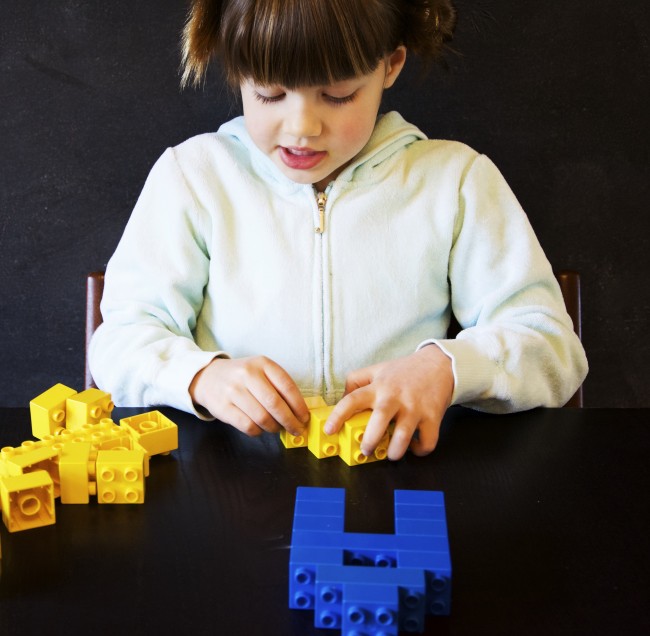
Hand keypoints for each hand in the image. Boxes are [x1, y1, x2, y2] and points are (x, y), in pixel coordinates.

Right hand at [189, 356, 309, 436]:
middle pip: (275, 404)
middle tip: (297, 429)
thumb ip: (279, 387)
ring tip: (277, 428)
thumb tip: (299, 412)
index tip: (304, 417)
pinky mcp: (223, 407)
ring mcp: (233, 391)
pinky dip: (258, 432)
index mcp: (262, 363)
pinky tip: (260, 428)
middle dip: (290, 421)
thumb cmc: (242, 377)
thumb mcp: (261, 371)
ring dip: (274, 427)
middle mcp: (247, 374)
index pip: (287, 386)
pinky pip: (247, 426)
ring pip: (262, 417)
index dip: (299, 405)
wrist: (209, 377)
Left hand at [324, 345, 453, 459]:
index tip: (329, 430)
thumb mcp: (377, 370)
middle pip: (378, 420)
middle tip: (365, 450)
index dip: (338, 416)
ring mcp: (414, 408)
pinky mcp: (432, 417)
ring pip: (403, 436)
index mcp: (378, 387)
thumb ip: (356, 381)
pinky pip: (427, 441)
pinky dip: (419, 450)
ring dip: (395, 451)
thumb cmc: (404, 371)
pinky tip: (413, 445)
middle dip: (369, 440)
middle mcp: (395, 398)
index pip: (352, 400)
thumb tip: (341, 399)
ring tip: (391, 453)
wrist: (439, 365)